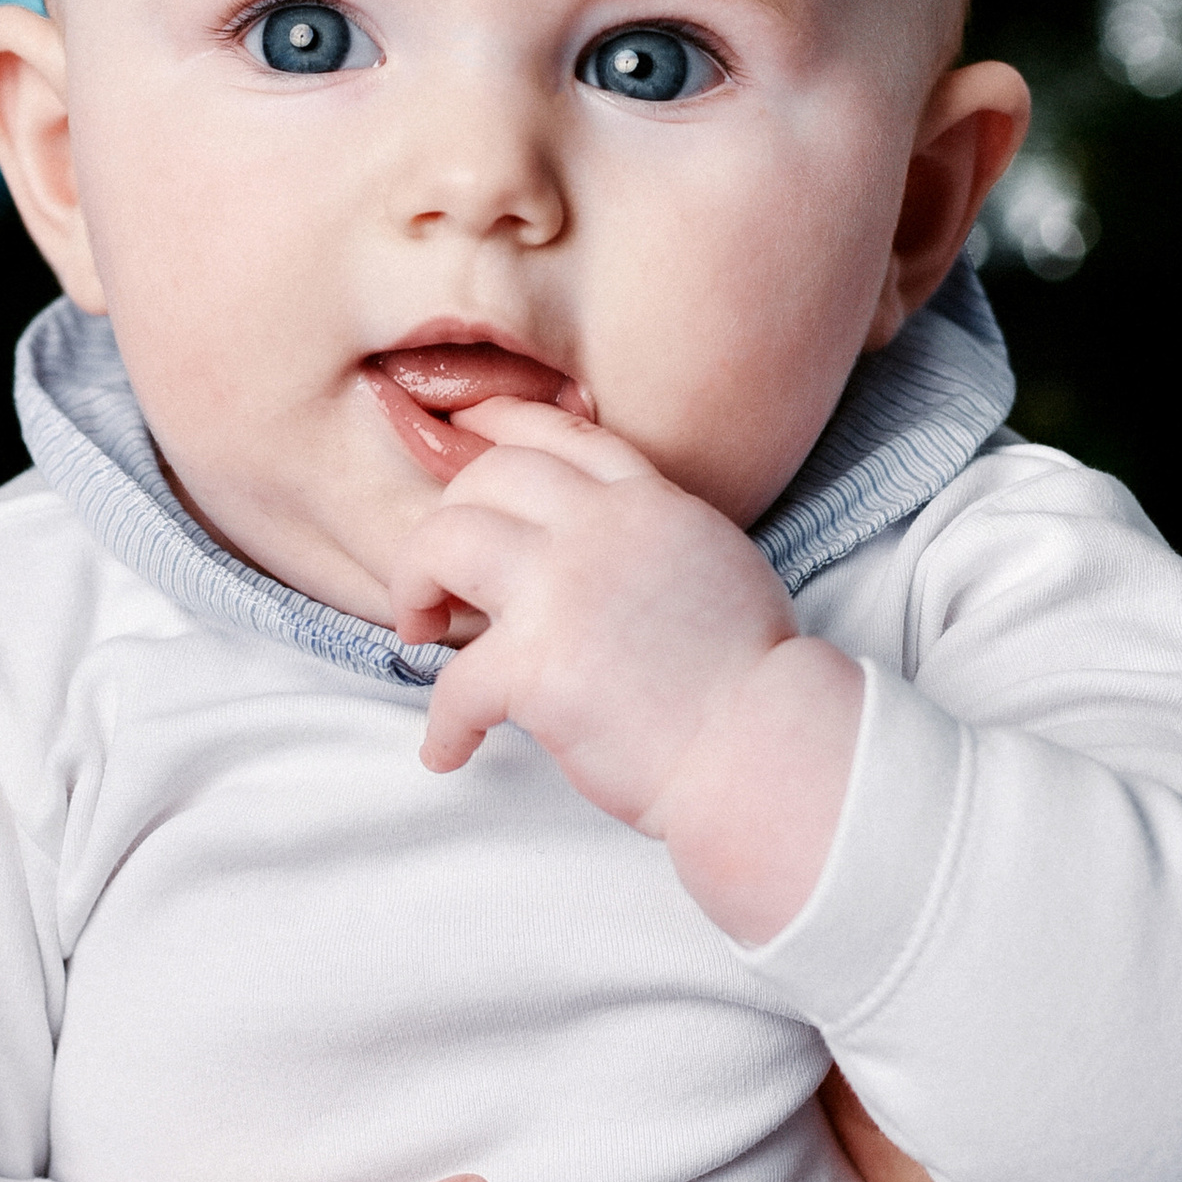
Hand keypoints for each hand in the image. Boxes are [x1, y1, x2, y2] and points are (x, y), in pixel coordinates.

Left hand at [389, 400, 864, 943]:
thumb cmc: (749, 680)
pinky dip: (441, 726)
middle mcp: (604, 529)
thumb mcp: (714, 563)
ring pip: (442, 543)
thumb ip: (651, 534)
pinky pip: (452, 682)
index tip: (458, 442)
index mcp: (650, 503)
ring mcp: (566, 591)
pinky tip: (450, 752)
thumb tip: (595, 541)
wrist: (767, 750)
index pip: (557, 434)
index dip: (496, 429)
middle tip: (436, 586)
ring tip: (422, 631)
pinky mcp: (540, 665)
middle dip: (443, 524)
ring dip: (413, 584)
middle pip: (484, 478)